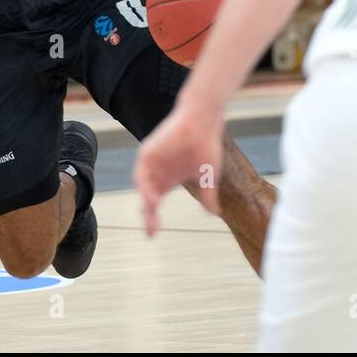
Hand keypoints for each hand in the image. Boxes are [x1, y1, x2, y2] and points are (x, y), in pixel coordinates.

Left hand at [134, 102, 224, 234]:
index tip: (153, 235)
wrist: (203, 121)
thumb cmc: (206, 145)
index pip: (154, 203)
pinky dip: (145, 186)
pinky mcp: (148, 152)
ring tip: (152, 216)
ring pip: (143, 187)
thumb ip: (208, 195)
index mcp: (167, 179)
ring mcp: (151, 162)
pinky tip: (152, 197)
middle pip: (147, 198)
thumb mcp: (208, 176)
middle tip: (152, 232)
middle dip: (148, 216)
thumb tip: (215, 214)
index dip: (153, 219)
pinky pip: (141, 172)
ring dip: (146, 202)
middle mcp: (157, 172)